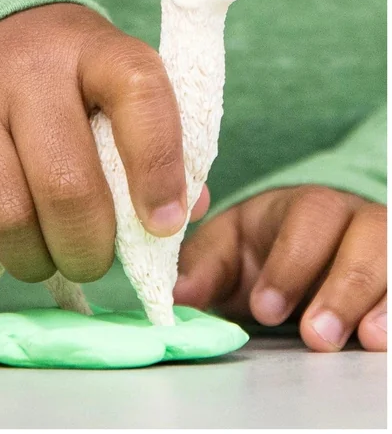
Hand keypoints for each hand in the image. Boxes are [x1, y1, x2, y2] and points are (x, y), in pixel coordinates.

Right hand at [0, 3, 208, 282]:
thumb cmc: (50, 75)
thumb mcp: (105, 84)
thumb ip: (149, 143)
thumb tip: (175, 217)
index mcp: (91, 49)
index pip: (141, 95)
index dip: (160, 169)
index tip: (162, 224)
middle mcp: (26, 69)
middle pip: (67, 186)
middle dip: (87, 250)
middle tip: (89, 258)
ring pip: (7, 216)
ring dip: (33, 257)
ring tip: (42, 250)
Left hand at [174, 185, 385, 351]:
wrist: (298, 256)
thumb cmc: (258, 248)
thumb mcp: (225, 252)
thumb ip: (203, 268)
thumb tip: (177, 296)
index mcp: (304, 205)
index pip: (308, 217)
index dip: (291, 262)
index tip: (265, 308)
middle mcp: (353, 220)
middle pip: (368, 234)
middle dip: (343, 286)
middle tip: (315, 336)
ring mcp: (384, 247)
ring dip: (384, 301)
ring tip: (366, 341)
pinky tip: (387, 341)